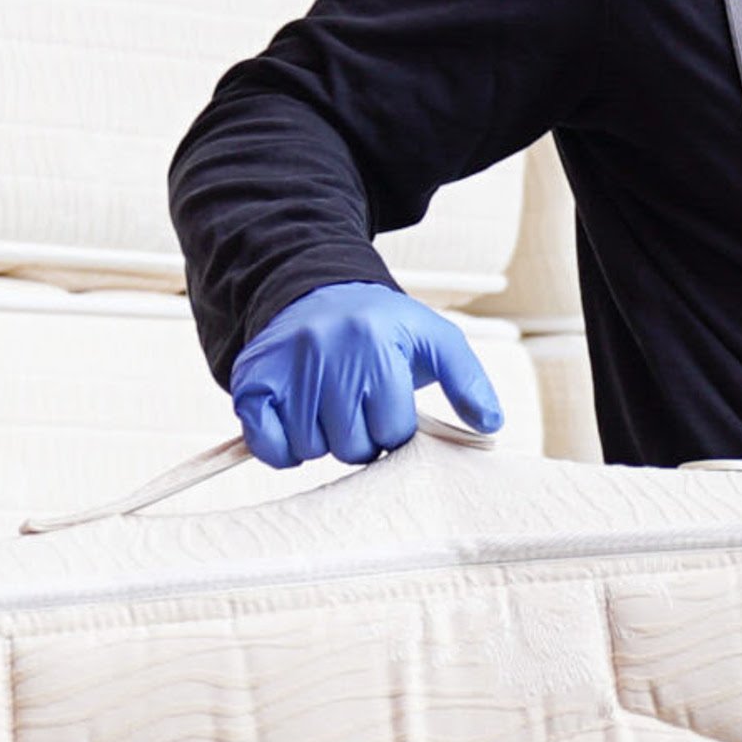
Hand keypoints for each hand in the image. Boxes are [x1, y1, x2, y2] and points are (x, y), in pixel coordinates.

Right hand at [228, 283, 500, 468]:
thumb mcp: (434, 338)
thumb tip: (490, 425)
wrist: (318, 292)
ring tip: (330, 407)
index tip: (388, 403)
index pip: (393, 429)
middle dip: (361, 437)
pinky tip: (297, 423)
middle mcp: (326, 352)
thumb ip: (467, 379)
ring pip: (312, 449)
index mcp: (376, 343)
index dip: (394, 426)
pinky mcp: (252, 382)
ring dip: (324, 441)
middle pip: (352, 445)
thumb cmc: (382, 326)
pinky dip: (282, 448)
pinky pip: (267, 445)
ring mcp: (285, 367)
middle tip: (358, 406)